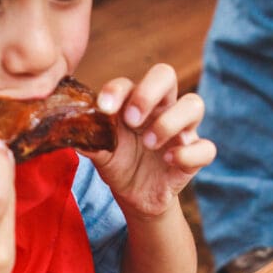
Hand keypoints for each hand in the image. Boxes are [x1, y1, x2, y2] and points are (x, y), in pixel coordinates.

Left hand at [90, 64, 215, 216]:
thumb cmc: (119, 164)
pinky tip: (170, 161)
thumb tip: (65, 128)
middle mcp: (161, 108)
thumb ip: (87, 138)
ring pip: (194, 104)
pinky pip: (206, 148)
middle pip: (166, 75)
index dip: (117, 90)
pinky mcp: (194, 156)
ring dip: (170, 122)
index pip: (130, 82)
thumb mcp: (100, 153)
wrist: (135, 197)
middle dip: (148, 93)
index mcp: (135, 102)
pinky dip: (190, 153)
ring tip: (150, 143)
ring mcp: (181, 130)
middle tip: (132, 120)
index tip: (105, 108)